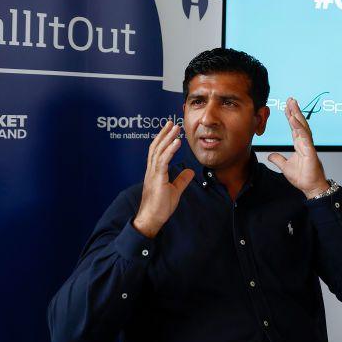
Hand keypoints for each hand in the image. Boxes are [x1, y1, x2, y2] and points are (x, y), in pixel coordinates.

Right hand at [132, 121, 194, 237]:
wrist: (151, 219)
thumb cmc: (160, 207)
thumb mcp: (175, 190)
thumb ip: (181, 180)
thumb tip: (190, 171)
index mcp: (155, 172)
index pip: (157, 151)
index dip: (163, 139)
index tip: (170, 129)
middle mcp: (151, 170)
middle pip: (156, 147)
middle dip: (164, 134)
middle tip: (172, 122)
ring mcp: (153, 174)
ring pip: (158, 151)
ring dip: (167, 138)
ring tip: (175, 128)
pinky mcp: (156, 179)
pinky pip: (163, 161)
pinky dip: (169, 150)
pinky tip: (176, 142)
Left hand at [267, 98, 329, 198]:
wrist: (310, 187)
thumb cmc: (302, 177)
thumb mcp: (285, 167)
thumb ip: (278, 159)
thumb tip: (270, 155)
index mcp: (299, 144)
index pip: (294, 127)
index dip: (290, 116)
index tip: (287, 106)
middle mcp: (304, 142)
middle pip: (299, 123)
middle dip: (295, 110)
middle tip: (290, 99)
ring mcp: (308, 145)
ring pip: (302, 126)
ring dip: (297, 114)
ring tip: (293, 104)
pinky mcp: (310, 151)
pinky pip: (304, 136)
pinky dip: (299, 127)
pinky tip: (294, 119)